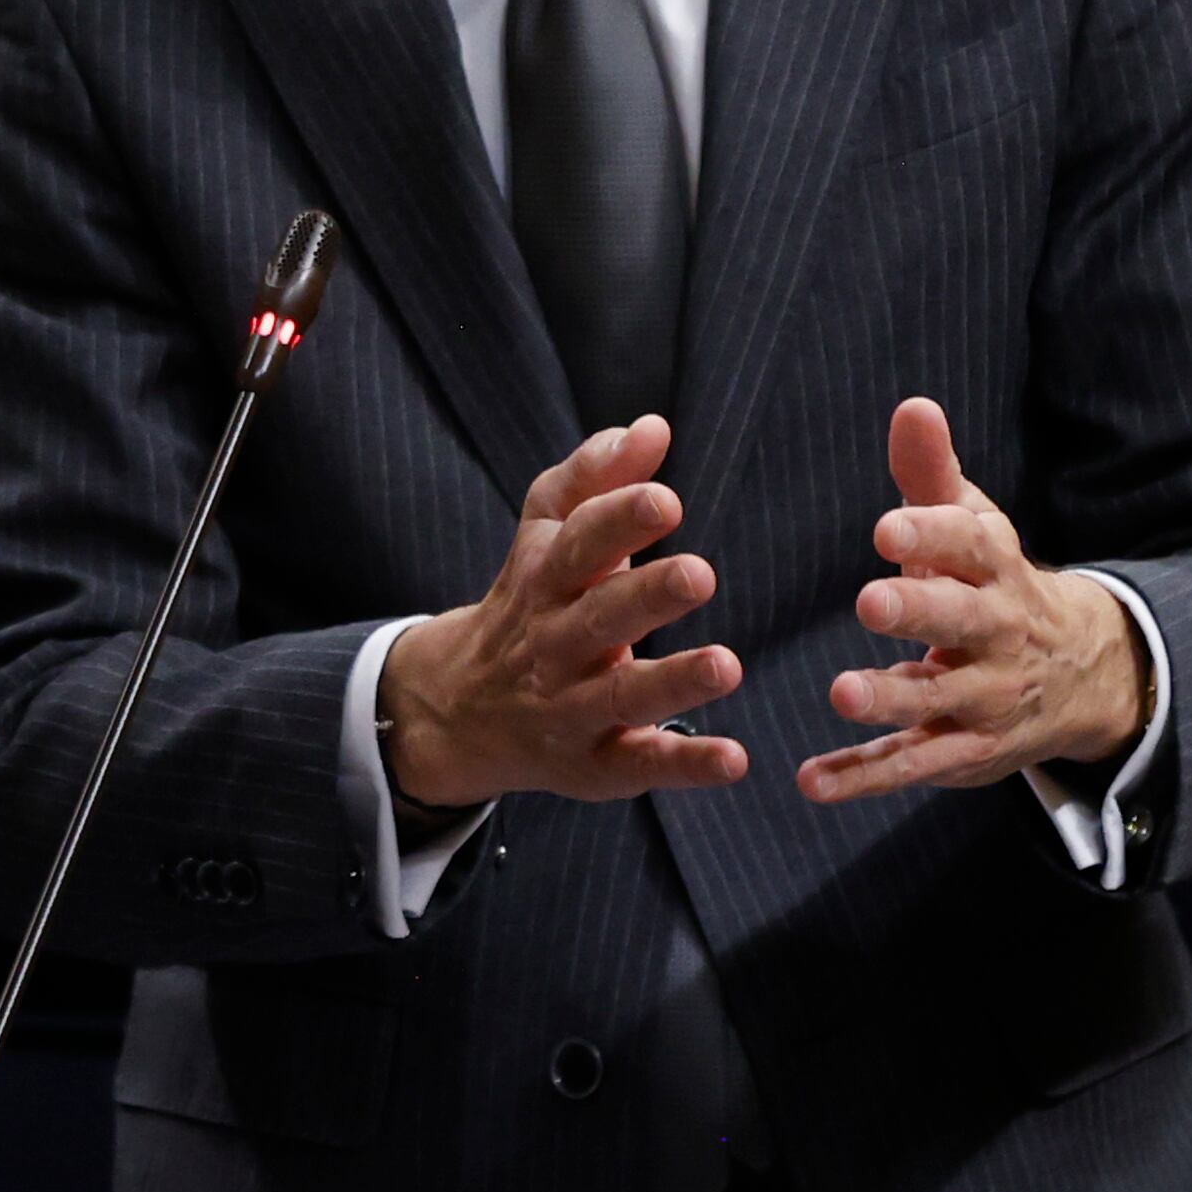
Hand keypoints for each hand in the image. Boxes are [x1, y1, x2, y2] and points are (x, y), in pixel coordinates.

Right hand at [378, 415, 746, 807]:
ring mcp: (572, 709)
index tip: (665, 498)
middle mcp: (554, 645)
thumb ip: (596, 477)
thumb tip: (653, 426)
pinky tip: (734, 758)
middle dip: (646, 595)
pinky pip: (639, 765)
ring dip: (673, 682)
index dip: (618, 519)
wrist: (457, 709)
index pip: (578, 543)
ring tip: (726, 665)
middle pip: (599, 618)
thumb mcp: (544, 534)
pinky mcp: (594, 765)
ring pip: (620, 696)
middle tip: (699, 573)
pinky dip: (685, 764)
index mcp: (546, 579)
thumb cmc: (528, 602)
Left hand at [800, 396, 1145, 803]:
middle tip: (868, 602)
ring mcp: (984, 697)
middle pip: (962, 619)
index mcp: (998, 567)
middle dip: (919, 612)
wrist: (1080, 674)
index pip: (971, 544)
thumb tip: (911, 405)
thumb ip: (933, 474)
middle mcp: (998, 633)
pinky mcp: (965, 750)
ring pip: (938, 700)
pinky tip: (813, 781)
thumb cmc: (996, 583)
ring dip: (890, 699)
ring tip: (840, 692)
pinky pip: (913, 763)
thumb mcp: (975, 526)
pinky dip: (864, 776)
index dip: (932, 534)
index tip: (887, 527)